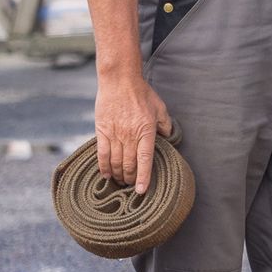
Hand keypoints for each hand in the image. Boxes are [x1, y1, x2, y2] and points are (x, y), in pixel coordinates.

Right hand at [94, 74, 171, 193]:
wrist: (119, 81)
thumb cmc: (141, 93)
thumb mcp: (160, 107)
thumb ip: (165, 124)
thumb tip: (169, 136)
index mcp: (146, 131)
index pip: (145, 160)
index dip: (144, 177)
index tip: (142, 190)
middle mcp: (130, 135)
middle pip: (129, 165)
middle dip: (130, 179)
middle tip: (131, 186)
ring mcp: (115, 134)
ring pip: (116, 162)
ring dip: (118, 175)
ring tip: (121, 182)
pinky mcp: (102, 131)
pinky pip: (102, 154)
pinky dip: (104, 167)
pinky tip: (106, 175)